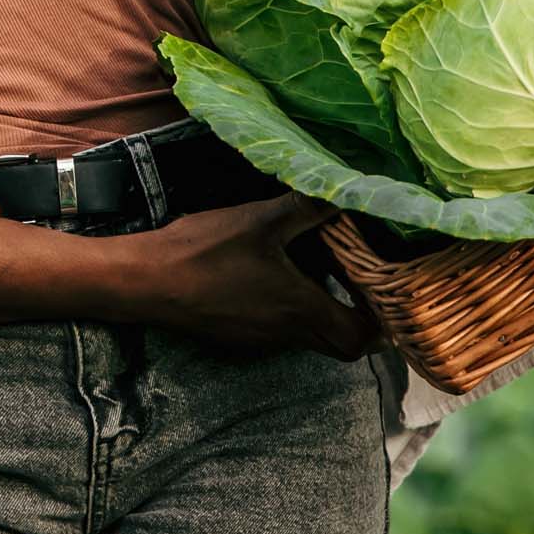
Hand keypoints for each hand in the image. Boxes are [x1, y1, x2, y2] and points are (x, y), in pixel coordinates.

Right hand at [125, 193, 383, 360]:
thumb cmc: (203, 253)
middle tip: (366, 288)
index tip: (388, 297)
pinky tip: (279, 277)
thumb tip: (347, 187)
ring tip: (327, 274)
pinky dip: (293, 311)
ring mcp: (258, 338)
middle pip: (340, 346)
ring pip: (309, 337)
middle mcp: (285, 333)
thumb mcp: (260, 221)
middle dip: (360, 323)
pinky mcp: (237, 334)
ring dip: (325, 314)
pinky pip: (280, 331)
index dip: (383, 326)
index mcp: (300, 309)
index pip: (360, 339)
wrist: (144, 281)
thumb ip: (307, 206)